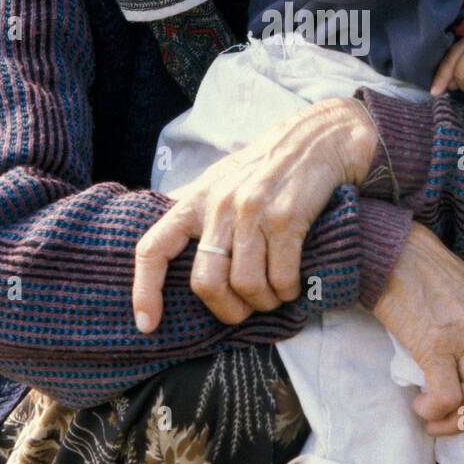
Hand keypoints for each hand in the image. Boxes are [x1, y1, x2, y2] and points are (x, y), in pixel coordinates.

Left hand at [132, 97, 377, 332]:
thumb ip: (191, 208)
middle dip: (226, 310)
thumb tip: (159, 239)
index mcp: (196, 201)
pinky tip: (292, 285)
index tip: (146, 324)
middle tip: (242, 312)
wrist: (317, 140)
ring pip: (245, 285)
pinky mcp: (286, 218)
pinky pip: (280, 277)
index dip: (145, 291)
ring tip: (272, 297)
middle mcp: (219, 206)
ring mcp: (252, 212)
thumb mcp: (219, 180)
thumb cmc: (264, 167)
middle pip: (206, 282)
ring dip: (262, 302)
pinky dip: (287, 291)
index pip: (153, 249)